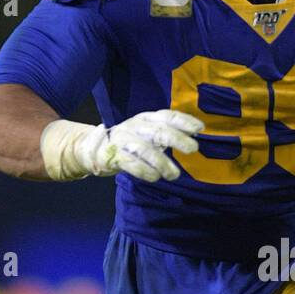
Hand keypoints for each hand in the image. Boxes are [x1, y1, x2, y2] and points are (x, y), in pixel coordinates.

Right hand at [41, 109, 202, 181]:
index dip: (184, 121)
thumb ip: (168, 131)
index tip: (200, 129)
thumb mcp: (149, 132)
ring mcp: (124, 140)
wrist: (94, 147)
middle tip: (194, 149)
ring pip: (146, 151)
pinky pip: (131, 164)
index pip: (167, 115)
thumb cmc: (131, 141)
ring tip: (175, 175)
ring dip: (163, 163)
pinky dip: (145, 172)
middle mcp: (136, 126)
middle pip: (159, 131)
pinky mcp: (114, 156)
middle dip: (178, 140)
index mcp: (146, 118)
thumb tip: (196, 133)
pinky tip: (155, 178)